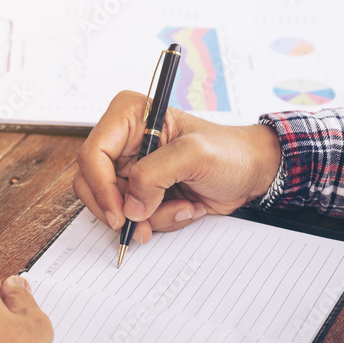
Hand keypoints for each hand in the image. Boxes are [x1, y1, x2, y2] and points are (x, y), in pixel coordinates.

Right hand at [72, 90, 282, 241]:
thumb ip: (155, 176)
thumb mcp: (195, 155)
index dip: (100, 187)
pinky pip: (129, 216)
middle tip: (142, 226)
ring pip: (111, 205)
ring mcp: (129, 168)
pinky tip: (182, 207)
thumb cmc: (230, 152)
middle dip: (120, 209)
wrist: (251, 172)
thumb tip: (130, 207)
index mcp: (129, 116)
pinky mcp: (139, 190)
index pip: (93, 154)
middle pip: (91, 184)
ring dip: (146, 217)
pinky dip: (155, 221)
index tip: (120, 214)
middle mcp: (123, 141)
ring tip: (181, 208)